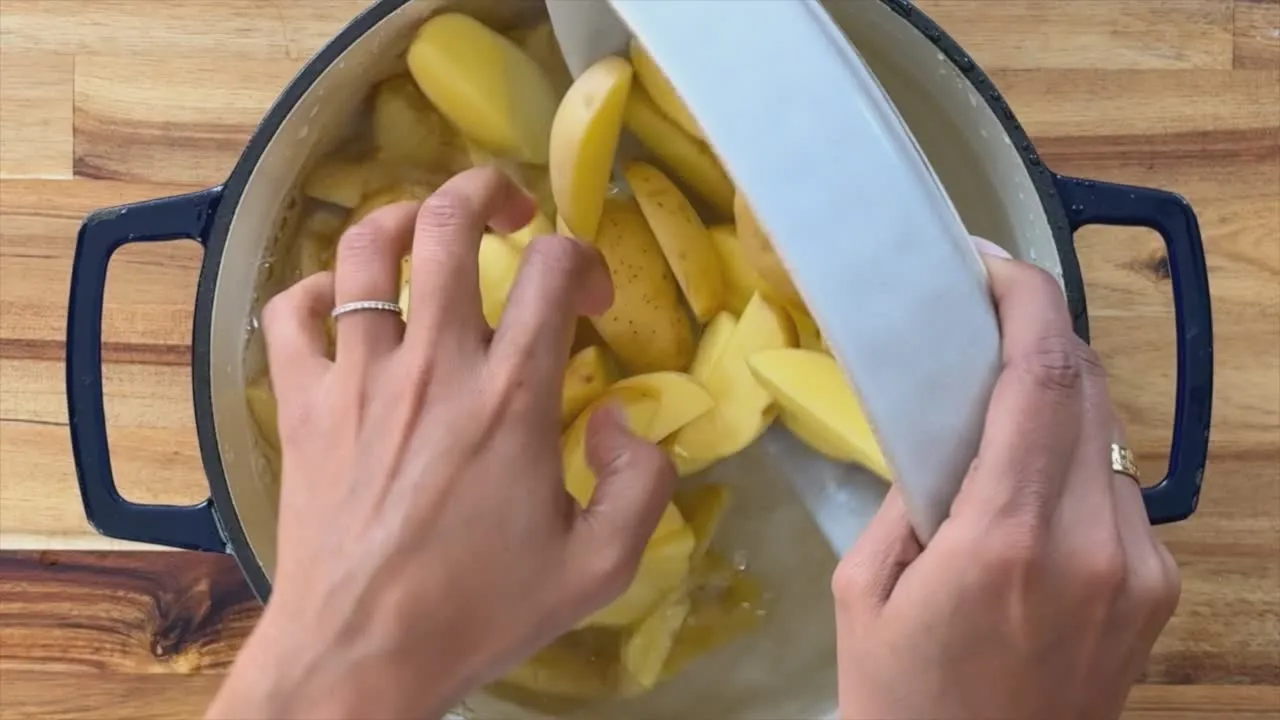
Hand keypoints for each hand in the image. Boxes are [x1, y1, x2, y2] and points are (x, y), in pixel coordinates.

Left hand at [207, 167, 677, 718]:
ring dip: (401, 218)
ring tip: (425, 232)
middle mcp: (434, 365)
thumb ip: (642, 483)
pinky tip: (342, 306)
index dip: (584, 259)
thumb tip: (621, 420)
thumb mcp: (600, 568)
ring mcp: (357, 377)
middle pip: (449, 223)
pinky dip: (314, 289)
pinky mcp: (302, 403)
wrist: (359, 656)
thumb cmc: (479, 612)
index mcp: (511, 397)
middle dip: (486, 191)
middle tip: (510, 210)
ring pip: (363, 248)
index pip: (553, 268)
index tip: (588, 301)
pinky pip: (289, 311)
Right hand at [832, 242, 1180, 719]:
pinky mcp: (1159, 592)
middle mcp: (1093, 541)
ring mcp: (1139, 568)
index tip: (992, 267)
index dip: (1026, 299)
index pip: (1041, 376)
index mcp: (1005, 536)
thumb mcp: (864, 590)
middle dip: (1040, 339)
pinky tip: (1035, 500)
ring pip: (1109, 438)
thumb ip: (909, 497)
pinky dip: (1079, 469)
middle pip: (1086, 388)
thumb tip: (945, 432)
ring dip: (1058, 407)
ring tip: (1002, 421)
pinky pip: (1123, 493)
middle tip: (984, 324)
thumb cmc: (899, 697)